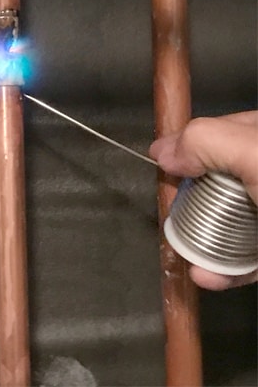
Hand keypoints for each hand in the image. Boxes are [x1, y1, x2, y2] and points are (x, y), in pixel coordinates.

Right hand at [150, 112, 257, 289]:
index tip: (166, 169)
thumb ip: (205, 141)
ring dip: (201, 244)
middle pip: (216, 183)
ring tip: (186, 255)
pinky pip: (244, 259)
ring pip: (228, 224)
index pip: (214, 134)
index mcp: (257, 139)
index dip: (186, 149)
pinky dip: (223, 271)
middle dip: (190, 204)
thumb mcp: (253, 150)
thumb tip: (163, 153)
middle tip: (174, 217)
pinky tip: (206, 276)